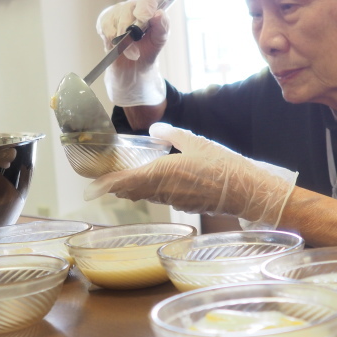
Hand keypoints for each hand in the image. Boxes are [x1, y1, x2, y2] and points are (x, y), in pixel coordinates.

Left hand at [84, 123, 297, 228]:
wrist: (245, 191)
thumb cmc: (223, 166)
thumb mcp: (197, 142)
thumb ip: (172, 135)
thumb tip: (155, 130)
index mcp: (161, 174)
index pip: (125, 182)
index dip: (105, 185)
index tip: (91, 188)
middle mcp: (163, 191)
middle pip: (131, 192)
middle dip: (117, 186)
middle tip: (106, 178)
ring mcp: (174, 200)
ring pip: (146, 196)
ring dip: (134, 189)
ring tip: (126, 179)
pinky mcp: (185, 205)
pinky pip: (161, 198)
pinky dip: (153, 191)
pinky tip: (158, 182)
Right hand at [96, 0, 168, 62]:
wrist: (132, 66)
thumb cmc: (148, 49)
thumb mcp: (160, 39)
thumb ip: (162, 26)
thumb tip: (159, 13)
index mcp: (149, 7)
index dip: (146, 5)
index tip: (145, 19)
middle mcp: (132, 6)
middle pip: (129, 8)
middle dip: (133, 31)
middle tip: (138, 44)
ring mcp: (117, 11)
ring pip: (118, 21)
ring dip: (124, 41)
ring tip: (130, 51)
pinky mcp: (104, 20)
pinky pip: (107, 29)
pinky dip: (113, 42)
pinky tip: (118, 45)